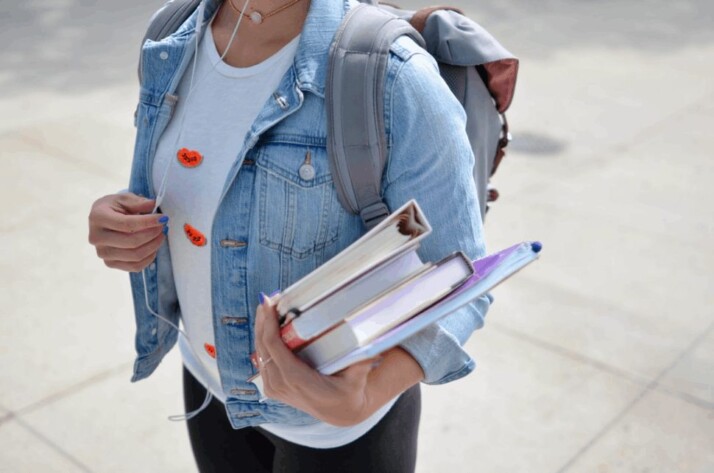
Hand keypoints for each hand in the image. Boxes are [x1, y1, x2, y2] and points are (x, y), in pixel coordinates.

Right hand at [88, 192, 167, 271]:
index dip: (148, 222)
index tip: (163, 218)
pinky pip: (134, 267)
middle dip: (153, 234)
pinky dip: (149, 258)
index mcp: (98, 218)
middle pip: (132, 242)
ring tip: (160, 235)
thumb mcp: (124, 199)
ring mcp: (103, 253)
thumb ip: (138, 202)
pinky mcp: (110, 263)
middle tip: (163, 227)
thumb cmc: (114, 207)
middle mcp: (97, 237)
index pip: (127, 224)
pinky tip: (153, 247)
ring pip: (135, 256)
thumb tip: (152, 205)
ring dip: (153, 246)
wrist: (103, 219)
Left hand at [254, 294, 380, 426]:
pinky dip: (263, 340)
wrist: (340, 411)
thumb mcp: (357, 378)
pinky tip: (267, 325)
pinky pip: (262, 359)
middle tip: (268, 299)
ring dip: (261, 328)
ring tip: (267, 307)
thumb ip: (362, 362)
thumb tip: (372, 343)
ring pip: (259, 352)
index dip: (268, 324)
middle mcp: (281, 385)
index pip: (274, 347)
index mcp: (296, 380)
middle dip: (263, 320)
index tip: (269, 303)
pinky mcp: (272, 387)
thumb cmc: (348, 392)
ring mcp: (274, 388)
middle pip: (263, 346)